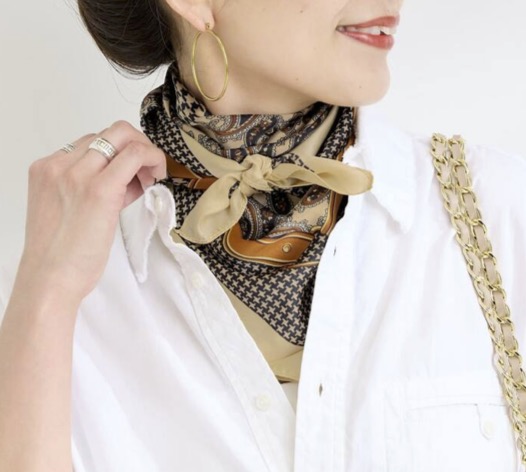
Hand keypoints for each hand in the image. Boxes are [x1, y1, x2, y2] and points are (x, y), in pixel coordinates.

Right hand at [19, 120, 166, 303]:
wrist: (49, 279)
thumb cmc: (60, 255)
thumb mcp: (69, 210)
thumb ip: (93, 188)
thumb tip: (128, 180)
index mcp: (48, 168)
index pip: (93, 143)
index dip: (119, 155)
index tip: (132, 175)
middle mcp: (60, 164)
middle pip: (110, 132)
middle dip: (136, 144)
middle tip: (148, 169)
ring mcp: (78, 174)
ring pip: (123, 135)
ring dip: (146, 151)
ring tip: (152, 178)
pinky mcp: (100, 189)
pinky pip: (135, 154)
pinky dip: (153, 158)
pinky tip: (157, 177)